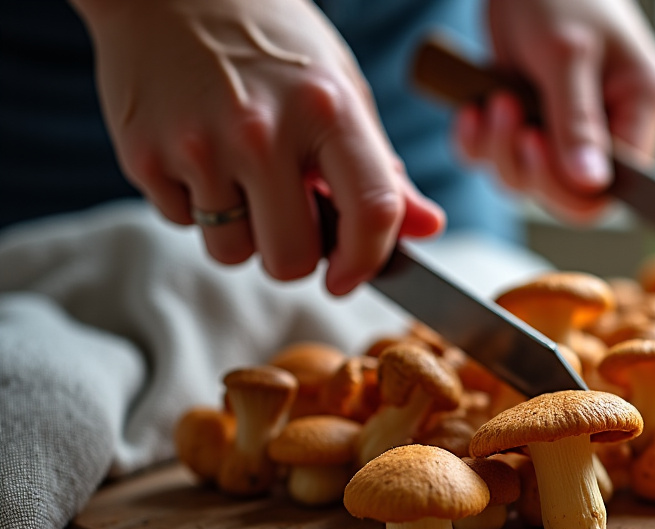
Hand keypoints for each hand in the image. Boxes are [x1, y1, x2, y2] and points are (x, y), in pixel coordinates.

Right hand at [73, 0, 443, 293]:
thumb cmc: (272, 44)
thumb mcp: (341, 91)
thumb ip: (381, 169)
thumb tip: (427, 228)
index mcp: (326, 110)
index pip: (371, 213)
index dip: (367, 261)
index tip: (350, 275)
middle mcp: (261, 130)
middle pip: (291, 260)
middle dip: (296, 256)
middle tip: (291, 218)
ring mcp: (197, 145)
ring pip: (232, 252)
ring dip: (243, 233)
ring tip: (242, 177)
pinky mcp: (144, 155)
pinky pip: (182, 223)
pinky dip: (196, 206)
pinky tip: (201, 156)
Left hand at [456, 0, 654, 221]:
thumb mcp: (565, 54)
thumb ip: (578, 123)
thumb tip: (593, 185)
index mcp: (641, 106)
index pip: (620, 186)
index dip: (572, 187)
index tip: (534, 145)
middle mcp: (611, 125)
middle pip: (573, 194)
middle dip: (527, 165)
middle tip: (505, 111)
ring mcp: (569, 128)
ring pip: (531, 181)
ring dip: (497, 151)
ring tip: (491, 99)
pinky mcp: (531, 123)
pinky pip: (501, 161)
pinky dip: (478, 144)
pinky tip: (472, 109)